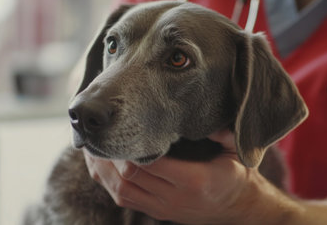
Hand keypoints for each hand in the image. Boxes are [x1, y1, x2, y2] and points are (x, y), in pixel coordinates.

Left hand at [83, 130, 271, 223]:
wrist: (234, 208)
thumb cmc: (233, 176)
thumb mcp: (235, 153)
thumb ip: (224, 134)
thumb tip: (206, 115)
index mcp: (192, 179)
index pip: (150, 163)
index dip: (129, 147)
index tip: (117, 128)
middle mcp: (173, 196)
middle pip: (129, 176)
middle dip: (108, 155)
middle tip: (96, 134)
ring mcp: (162, 206)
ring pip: (122, 190)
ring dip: (103, 170)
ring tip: (91, 148)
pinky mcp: (156, 211)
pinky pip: (125, 199)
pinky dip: (108, 183)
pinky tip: (99, 166)